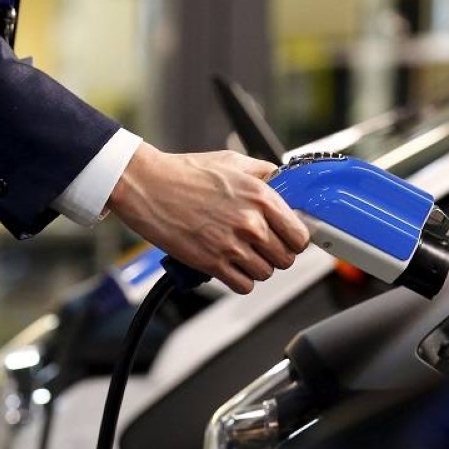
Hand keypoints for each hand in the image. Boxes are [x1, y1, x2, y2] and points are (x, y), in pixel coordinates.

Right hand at [107, 143, 308, 293]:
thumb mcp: (232, 162)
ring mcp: (232, 245)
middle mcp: (251, 222)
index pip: (300, 235)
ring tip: (242, 254)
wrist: (147, 185)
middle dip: (276, 255)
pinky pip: (244, 285)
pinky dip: (240, 280)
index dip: (294, 240)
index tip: (286, 240)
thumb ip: (263, 172)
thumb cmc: (186, 173)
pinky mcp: (212, 262)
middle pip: (286, 259)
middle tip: (261, 247)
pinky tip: (231, 266)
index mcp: (261, 196)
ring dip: (256, 267)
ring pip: (266, 273)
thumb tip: (284, 180)